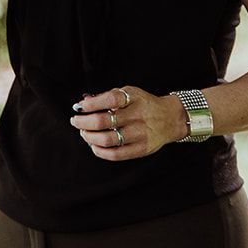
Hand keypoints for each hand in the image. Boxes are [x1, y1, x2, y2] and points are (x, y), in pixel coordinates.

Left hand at [69, 86, 188, 160]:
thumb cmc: (144, 105)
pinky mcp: (142, 148)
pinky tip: (94, 145)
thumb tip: (84, 102)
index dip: (91, 104)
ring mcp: (140, 134)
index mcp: (134, 98)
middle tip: (76, 121)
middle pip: (104, 121)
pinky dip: (100, 151)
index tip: (79, 107)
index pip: (109, 99)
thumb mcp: (130, 93)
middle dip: (83, 122)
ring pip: (107, 139)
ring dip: (89, 137)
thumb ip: (107, 96)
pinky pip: (116, 154)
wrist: (171, 118)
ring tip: (84, 133)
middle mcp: (138, 116)